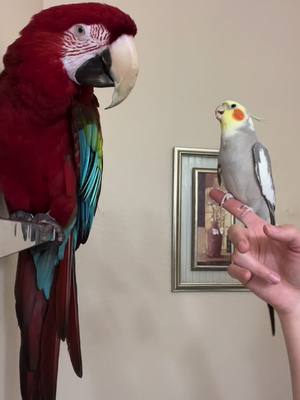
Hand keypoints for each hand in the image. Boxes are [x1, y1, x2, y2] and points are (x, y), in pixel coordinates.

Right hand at [210, 189, 299, 316]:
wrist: (299, 293)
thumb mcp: (299, 244)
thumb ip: (286, 232)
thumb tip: (267, 229)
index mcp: (262, 230)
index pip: (242, 212)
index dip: (229, 202)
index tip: (214, 193)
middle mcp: (252, 242)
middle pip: (234, 232)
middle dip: (238, 239)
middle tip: (245, 247)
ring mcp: (246, 258)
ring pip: (237, 256)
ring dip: (256, 267)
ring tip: (272, 276)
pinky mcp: (243, 273)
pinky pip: (233, 269)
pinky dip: (241, 273)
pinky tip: (251, 276)